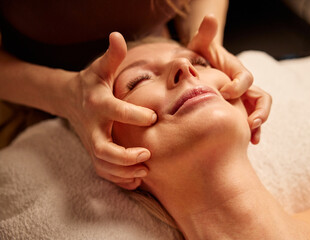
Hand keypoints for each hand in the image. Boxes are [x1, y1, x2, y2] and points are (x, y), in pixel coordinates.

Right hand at [66, 32, 156, 189]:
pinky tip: (137, 178)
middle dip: (124, 155)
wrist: (69, 99)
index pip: (113, 111)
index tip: (153, 117)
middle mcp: (93, 126)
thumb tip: (118, 35)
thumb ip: (111, 56)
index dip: (132, 114)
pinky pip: (103, 172)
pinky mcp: (93, 152)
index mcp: (98, 104)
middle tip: (148, 155)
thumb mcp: (99, 68)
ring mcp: (91, 143)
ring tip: (145, 170)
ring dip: (124, 171)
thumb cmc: (91, 82)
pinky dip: (119, 179)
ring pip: (103, 165)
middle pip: (102, 148)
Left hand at [187, 15, 270, 142]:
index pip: (246, 78)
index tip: (224, 93)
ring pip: (259, 112)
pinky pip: (250, 122)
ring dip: (259, 124)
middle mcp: (244, 87)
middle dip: (259, 110)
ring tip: (253, 138)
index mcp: (236, 72)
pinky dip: (252, 132)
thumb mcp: (200, 48)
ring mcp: (243, 101)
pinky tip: (249, 143)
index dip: (238, 86)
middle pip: (262, 98)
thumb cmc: (200, 60)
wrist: (199, 72)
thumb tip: (209, 16)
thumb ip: (205, 35)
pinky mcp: (238, 112)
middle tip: (251, 122)